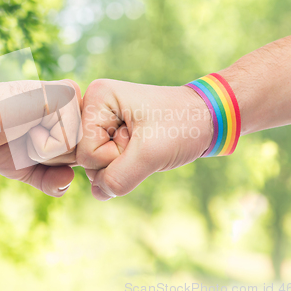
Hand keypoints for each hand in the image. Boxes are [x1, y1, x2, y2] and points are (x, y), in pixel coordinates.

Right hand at [0, 79, 81, 196]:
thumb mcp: (27, 168)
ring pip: (76, 151)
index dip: (52, 163)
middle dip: (50, 159)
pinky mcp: (65, 97)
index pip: (80, 158)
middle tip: (25, 135)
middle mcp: (77, 104)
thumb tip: (69, 179)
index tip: (28, 140)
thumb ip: (51, 181)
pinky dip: (41, 147)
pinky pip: (66, 143)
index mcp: (72, 118)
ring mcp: (73, 98)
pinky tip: (26, 126)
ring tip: (25, 130)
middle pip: (82, 156)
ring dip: (44, 153)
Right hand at [76, 79, 212, 200]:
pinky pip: (104, 163)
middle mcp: (94, 105)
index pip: (85, 151)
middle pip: (85, 158)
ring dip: (122, 163)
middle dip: (116, 160)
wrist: (205, 119)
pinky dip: (123, 165)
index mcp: (97, 96)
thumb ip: (117, 178)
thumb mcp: (150, 154)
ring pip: (95, 164)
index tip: (139, 138)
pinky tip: (138, 151)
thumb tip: (98, 193)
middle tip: (143, 141)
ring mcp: (100, 120)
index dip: (113, 156)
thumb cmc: (182, 126)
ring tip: (144, 143)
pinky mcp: (109, 132)